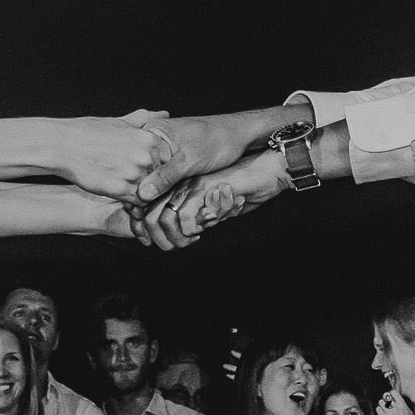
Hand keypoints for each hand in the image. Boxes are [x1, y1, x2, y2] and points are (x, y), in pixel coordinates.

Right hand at [53, 114, 172, 204]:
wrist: (63, 146)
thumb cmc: (89, 132)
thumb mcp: (119, 122)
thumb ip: (144, 119)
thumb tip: (164, 113)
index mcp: (149, 138)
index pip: (169, 159)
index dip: (160, 165)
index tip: (148, 167)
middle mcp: (145, 157)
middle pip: (162, 176)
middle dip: (153, 179)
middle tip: (138, 179)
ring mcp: (134, 175)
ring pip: (151, 191)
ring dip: (144, 192)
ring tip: (128, 186)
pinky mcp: (121, 190)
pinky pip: (137, 202)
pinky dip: (133, 201)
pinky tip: (121, 192)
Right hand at [131, 113, 262, 206]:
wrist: (238, 135)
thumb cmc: (217, 141)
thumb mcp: (190, 160)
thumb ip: (166, 176)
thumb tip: (142, 194)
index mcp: (152, 132)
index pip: (133, 163)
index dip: (132, 186)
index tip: (134, 209)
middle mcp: (152, 141)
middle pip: (137, 171)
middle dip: (137, 194)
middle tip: (139, 218)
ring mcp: (161, 152)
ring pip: (147, 178)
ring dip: (147, 197)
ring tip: (146, 219)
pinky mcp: (170, 162)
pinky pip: (158, 179)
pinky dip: (158, 194)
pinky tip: (157, 211)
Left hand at [134, 152, 285, 249]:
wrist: (269, 168)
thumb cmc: (245, 187)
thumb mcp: (215, 207)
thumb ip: (197, 218)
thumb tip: (179, 236)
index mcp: (179, 185)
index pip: (146, 208)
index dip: (145, 231)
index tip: (155, 243)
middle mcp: (181, 182)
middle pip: (149, 216)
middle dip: (160, 240)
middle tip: (176, 246)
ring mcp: (191, 184)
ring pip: (163, 218)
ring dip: (175, 239)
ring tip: (190, 241)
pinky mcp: (205, 187)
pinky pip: (186, 216)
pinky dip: (191, 231)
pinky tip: (202, 231)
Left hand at [376, 393, 414, 414]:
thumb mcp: (410, 414)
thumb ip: (403, 406)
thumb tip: (398, 400)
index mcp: (402, 405)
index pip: (394, 392)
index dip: (391, 393)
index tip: (391, 395)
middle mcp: (395, 408)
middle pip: (386, 396)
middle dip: (386, 398)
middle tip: (387, 401)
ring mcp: (388, 413)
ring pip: (381, 402)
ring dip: (382, 404)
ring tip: (385, 408)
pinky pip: (378, 409)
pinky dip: (379, 410)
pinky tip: (382, 413)